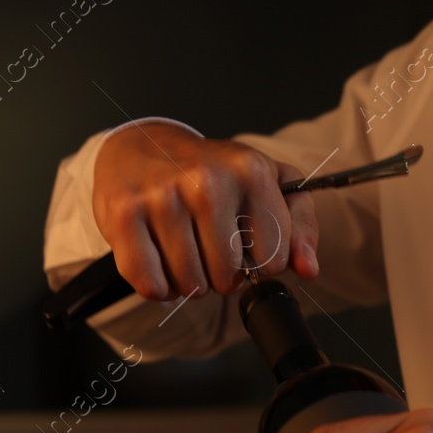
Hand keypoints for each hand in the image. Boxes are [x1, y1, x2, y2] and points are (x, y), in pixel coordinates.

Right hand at [91, 123, 319, 300]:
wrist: (140, 145)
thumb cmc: (208, 171)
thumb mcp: (266, 183)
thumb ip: (298, 225)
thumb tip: (307, 268)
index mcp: (249, 171)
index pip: (271, 259)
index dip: (257, 263)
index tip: (243, 245)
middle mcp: (206, 181)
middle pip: (227, 278)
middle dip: (219, 275)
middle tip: (207, 248)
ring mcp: (162, 198)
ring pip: (190, 285)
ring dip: (187, 282)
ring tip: (182, 253)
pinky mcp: (124, 216)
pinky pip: (151, 284)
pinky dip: (157, 287)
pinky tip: (159, 262)